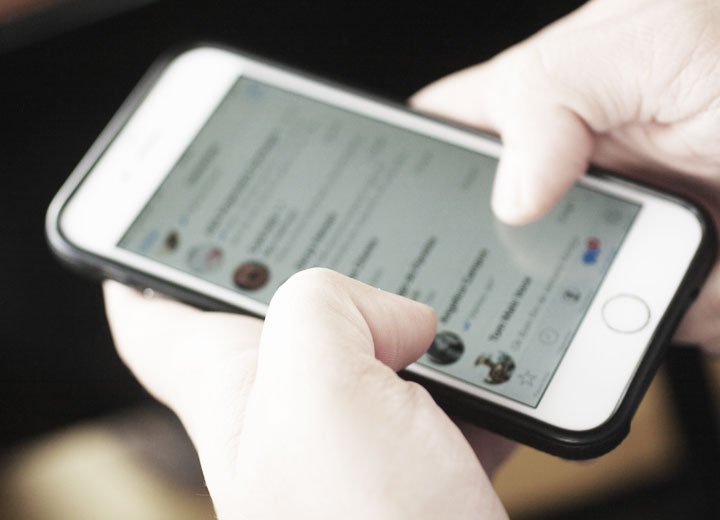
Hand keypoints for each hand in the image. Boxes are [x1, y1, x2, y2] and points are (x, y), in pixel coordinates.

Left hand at [104, 269, 507, 519]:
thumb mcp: (317, 394)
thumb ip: (323, 311)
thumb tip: (394, 314)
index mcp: (239, 393)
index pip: (157, 322)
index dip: (143, 269)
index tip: (151, 229)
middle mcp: (289, 417)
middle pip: (280, 321)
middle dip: (317, 275)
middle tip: (344, 234)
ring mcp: (354, 443)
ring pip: (371, 353)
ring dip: (409, 326)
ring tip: (445, 305)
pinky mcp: (414, 464)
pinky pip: (435, 398)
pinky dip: (466, 380)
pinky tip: (497, 376)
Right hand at [412, 0, 719, 352]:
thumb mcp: (656, 36)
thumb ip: (557, 92)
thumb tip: (509, 191)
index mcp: (551, 99)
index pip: (446, 130)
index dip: (400, 158)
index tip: (374, 204)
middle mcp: (571, 171)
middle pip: (476, 222)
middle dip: (453, 257)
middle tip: (428, 293)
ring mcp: (611, 233)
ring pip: (536, 284)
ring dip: (526, 309)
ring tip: (523, 324)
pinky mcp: (657, 285)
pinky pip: (606, 324)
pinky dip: (600, 343)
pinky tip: (606, 335)